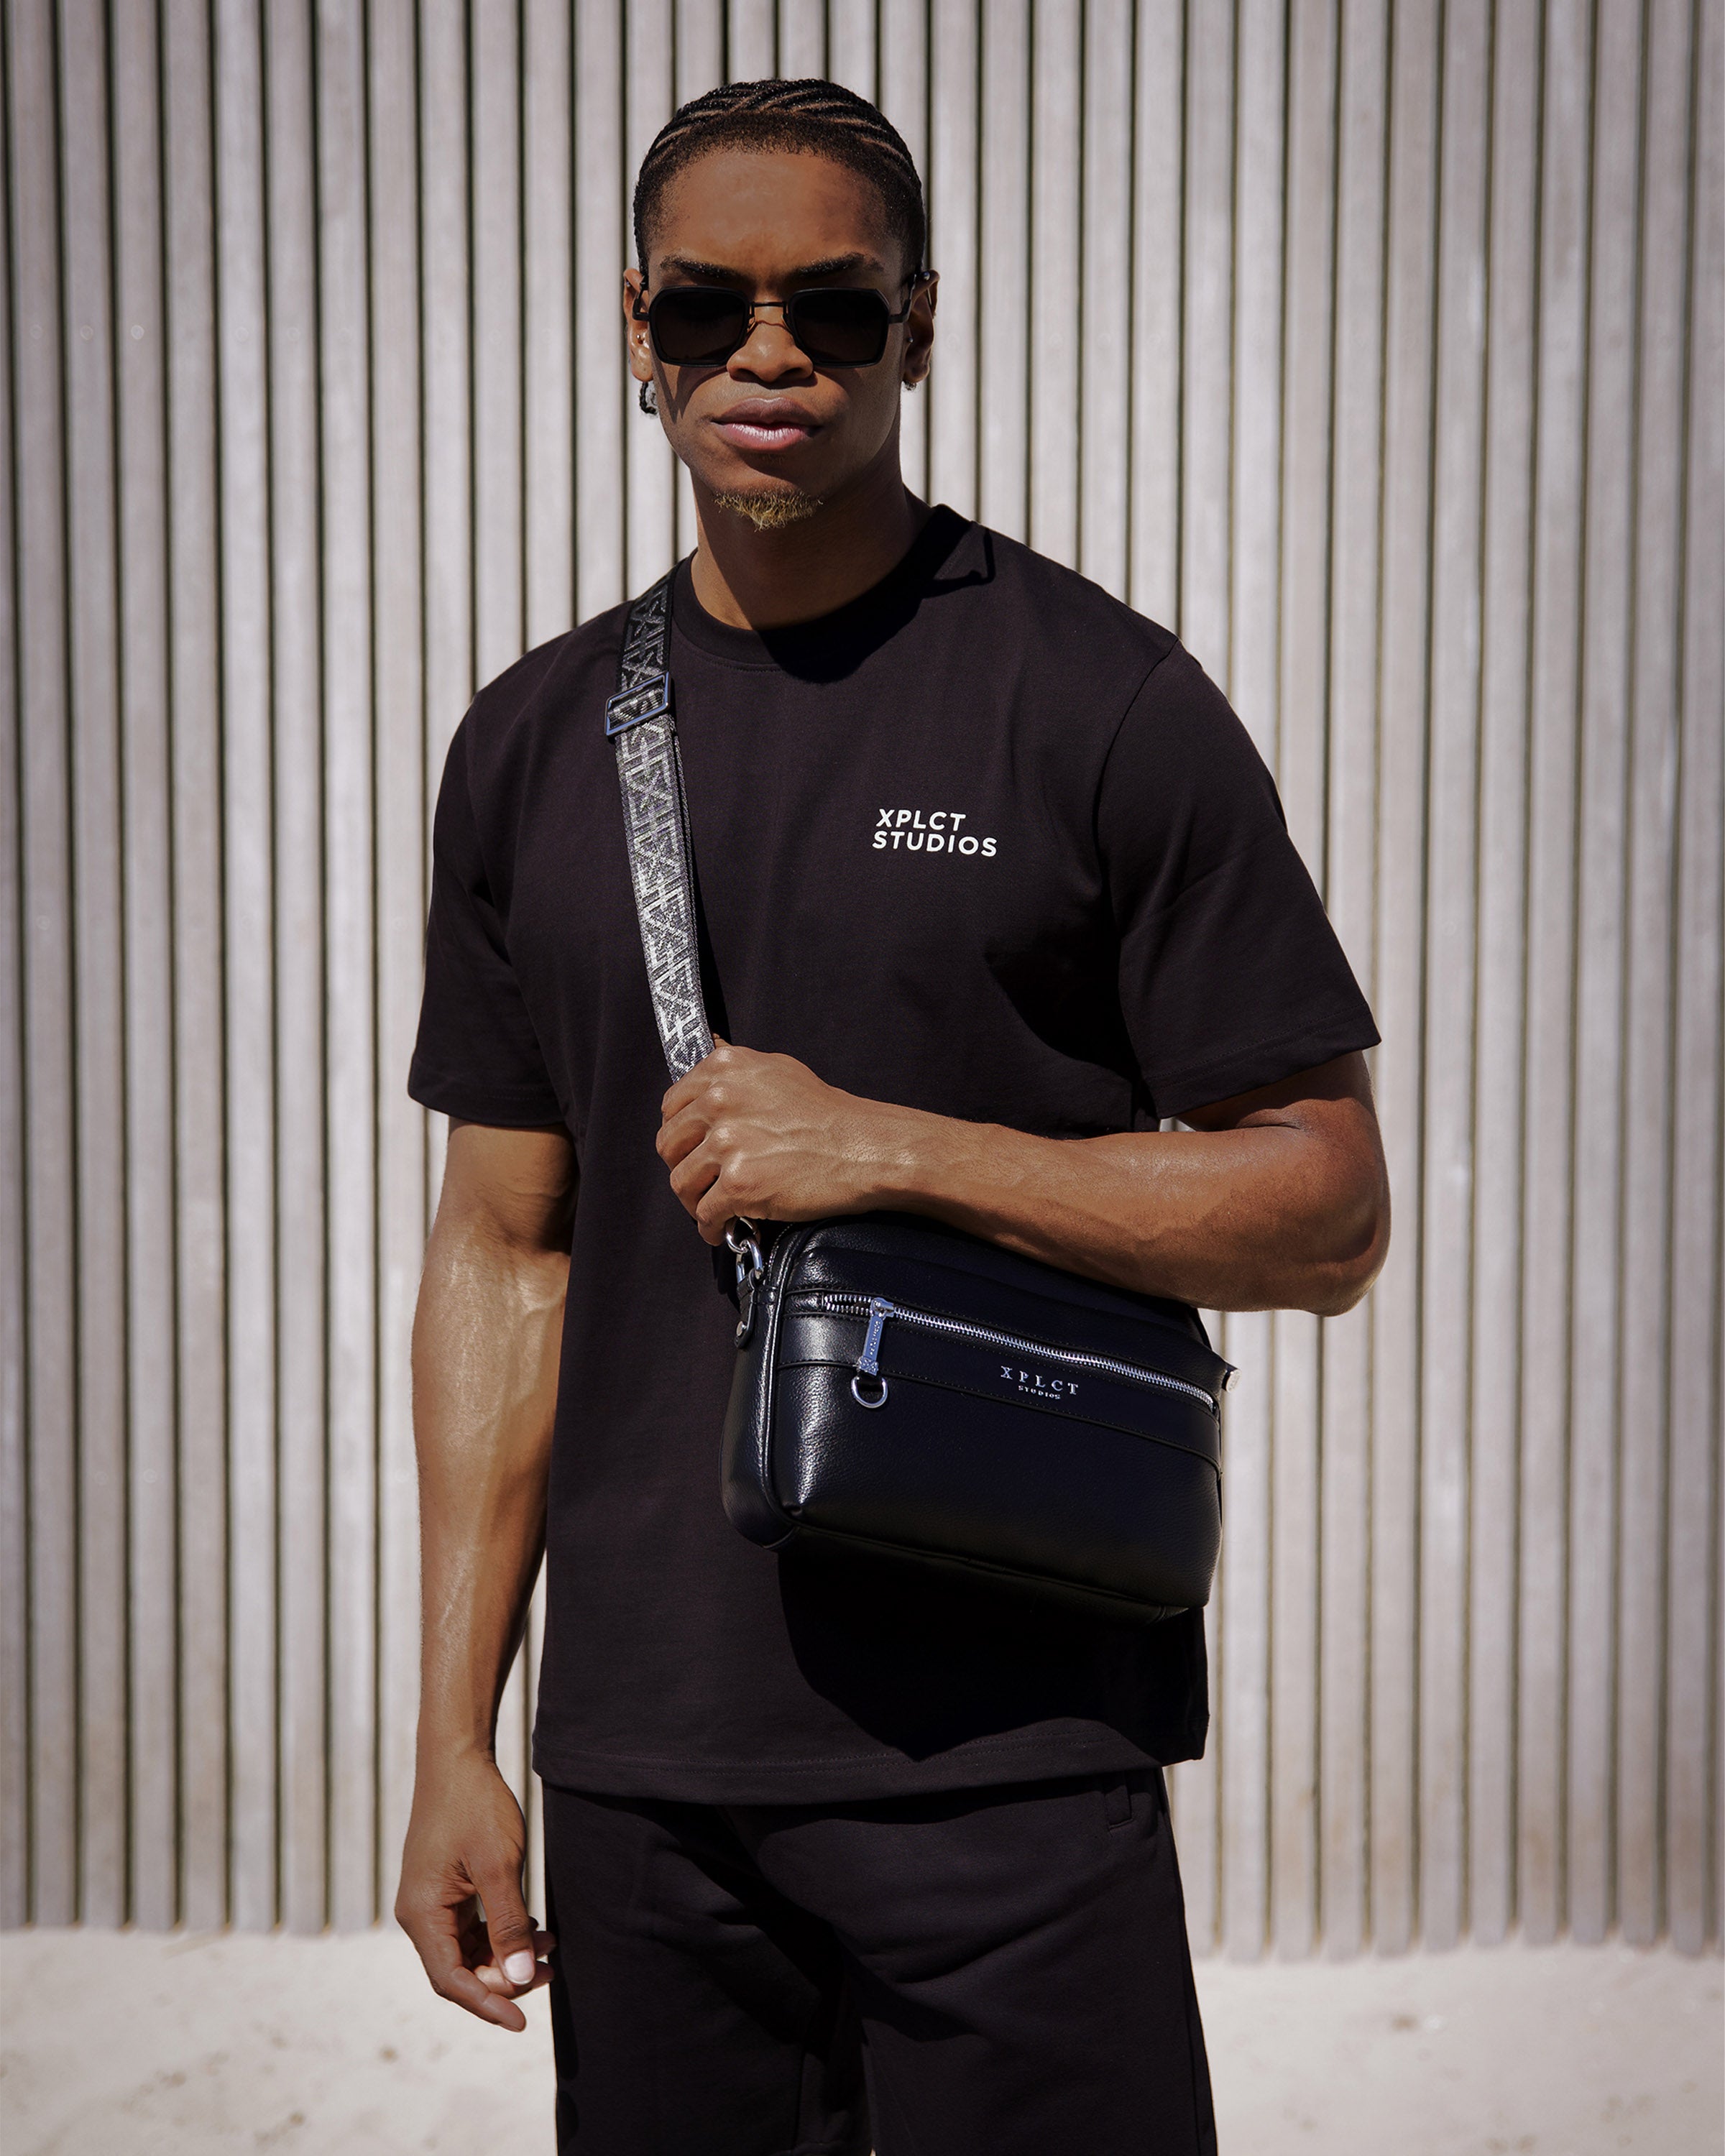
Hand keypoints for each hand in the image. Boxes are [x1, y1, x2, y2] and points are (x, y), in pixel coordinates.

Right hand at [395, 1752, 554, 2030]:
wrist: (456, 1758)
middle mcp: (419, 1913)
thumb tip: (521, 1976)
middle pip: (460, 1970)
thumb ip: (509, 1924)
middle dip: (505, 1978)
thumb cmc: (475, 1805)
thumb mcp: (499, 1865)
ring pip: (467, 1950)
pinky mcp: (444, 1888)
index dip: (488, 2005)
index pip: (451, 1981)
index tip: (523, 2023)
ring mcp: (430, 1901)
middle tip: (550, 1970)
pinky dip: (500, 1933)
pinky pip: (470, 1928)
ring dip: (506, 1955)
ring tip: (549, 1947)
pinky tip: (532, 1928)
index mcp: (422, 1914)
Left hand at [656, 1040, 919, 1244]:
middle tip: (702, 1182)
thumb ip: (736, 1070)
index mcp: (724, 1069)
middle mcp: (720, 1100)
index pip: (672, 1106)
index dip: (681, 1134)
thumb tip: (710, 1051)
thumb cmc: (828, 1114)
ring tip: (712, 1208)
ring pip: (682, 1182)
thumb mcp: (777, 1070)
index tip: (691, 1149)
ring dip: (695, 1201)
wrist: (864, 1148)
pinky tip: (723, 1228)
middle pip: (669, 1145)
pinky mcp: (740, 1183)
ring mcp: (729, 1143)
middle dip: (683, 1167)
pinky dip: (711, 1226)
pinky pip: (705, 1212)